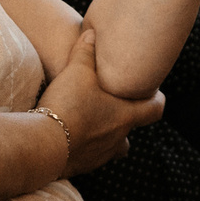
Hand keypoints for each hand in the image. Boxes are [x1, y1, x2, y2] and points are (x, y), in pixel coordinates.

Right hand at [37, 24, 165, 174]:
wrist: (44, 146)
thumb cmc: (68, 106)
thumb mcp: (77, 71)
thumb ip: (86, 51)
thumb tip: (91, 33)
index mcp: (126, 116)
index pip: (155, 110)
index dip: (155, 99)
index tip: (149, 91)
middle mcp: (119, 138)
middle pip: (131, 129)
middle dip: (123, 117)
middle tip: (110, 103)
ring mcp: (101, 156)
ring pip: (112, 145)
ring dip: (105, 134)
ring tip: (88, 120)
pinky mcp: (83, 166)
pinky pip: (90, 155)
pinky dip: (85, 146)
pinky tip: (68, 134)